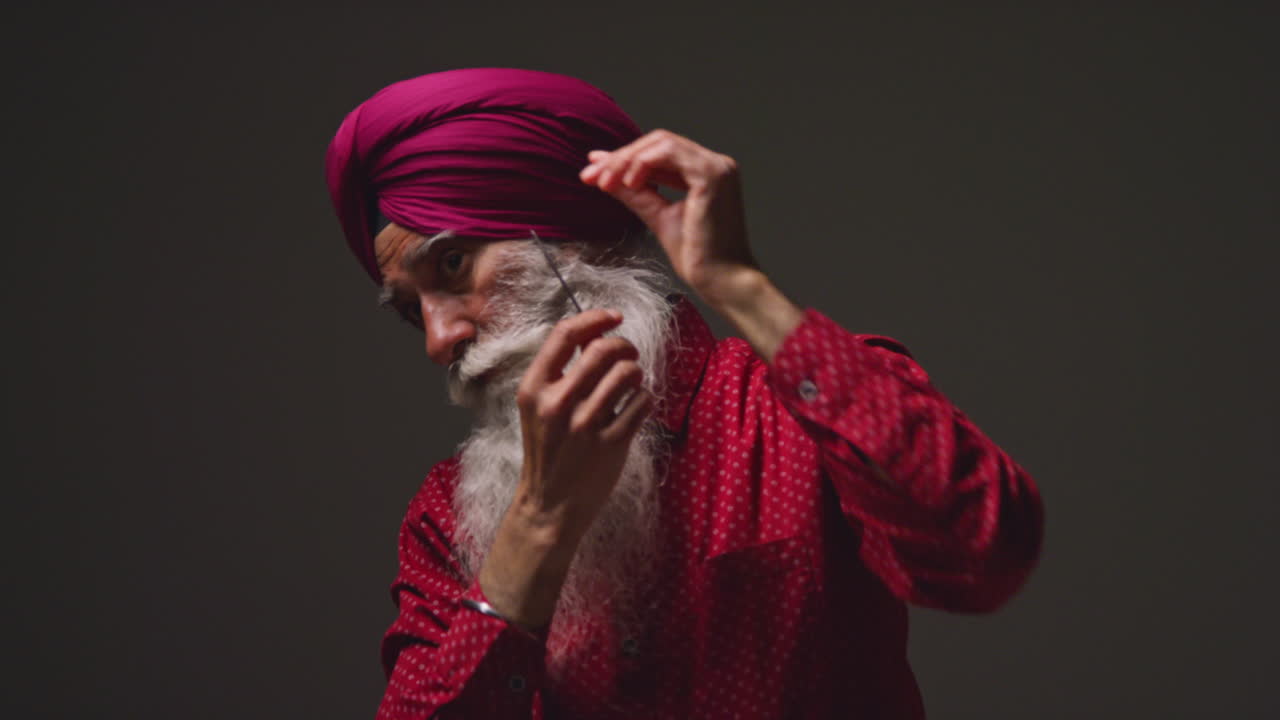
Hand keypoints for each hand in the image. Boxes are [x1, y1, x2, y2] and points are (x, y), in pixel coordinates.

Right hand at [511, 308, 654, 541]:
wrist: (550, 504)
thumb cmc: (548, 450)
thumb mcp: (539, 407)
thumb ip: (561, 372)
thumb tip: (595, 335)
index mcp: (533, 388)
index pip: (565, 334)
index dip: (595, 318)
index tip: (614, 316)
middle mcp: (557, 403)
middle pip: (603, 350)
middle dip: (624, 345)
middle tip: (629, 355)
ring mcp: (585, 425)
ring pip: (627, 374)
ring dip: (637, 373)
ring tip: (632, 383)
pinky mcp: (611, 444)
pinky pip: (642, 403)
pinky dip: (645, 399)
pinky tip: (635, 407)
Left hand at [579, 129, 758, 303]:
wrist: (720, 281)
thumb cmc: (698, 257)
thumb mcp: (658, 216)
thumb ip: (635, 192)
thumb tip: (605, 174)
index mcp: (705, 173)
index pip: (659, 153)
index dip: (624, 159)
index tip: (594, 172)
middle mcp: (715, 164)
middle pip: (658, 143)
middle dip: (620, 157)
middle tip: (592, 175)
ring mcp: (716, 167)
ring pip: (661, 143)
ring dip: (627, 159)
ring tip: (606, 181)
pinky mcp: (712, 175)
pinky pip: (669, 152)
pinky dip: (643, 163)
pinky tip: (629, 183)